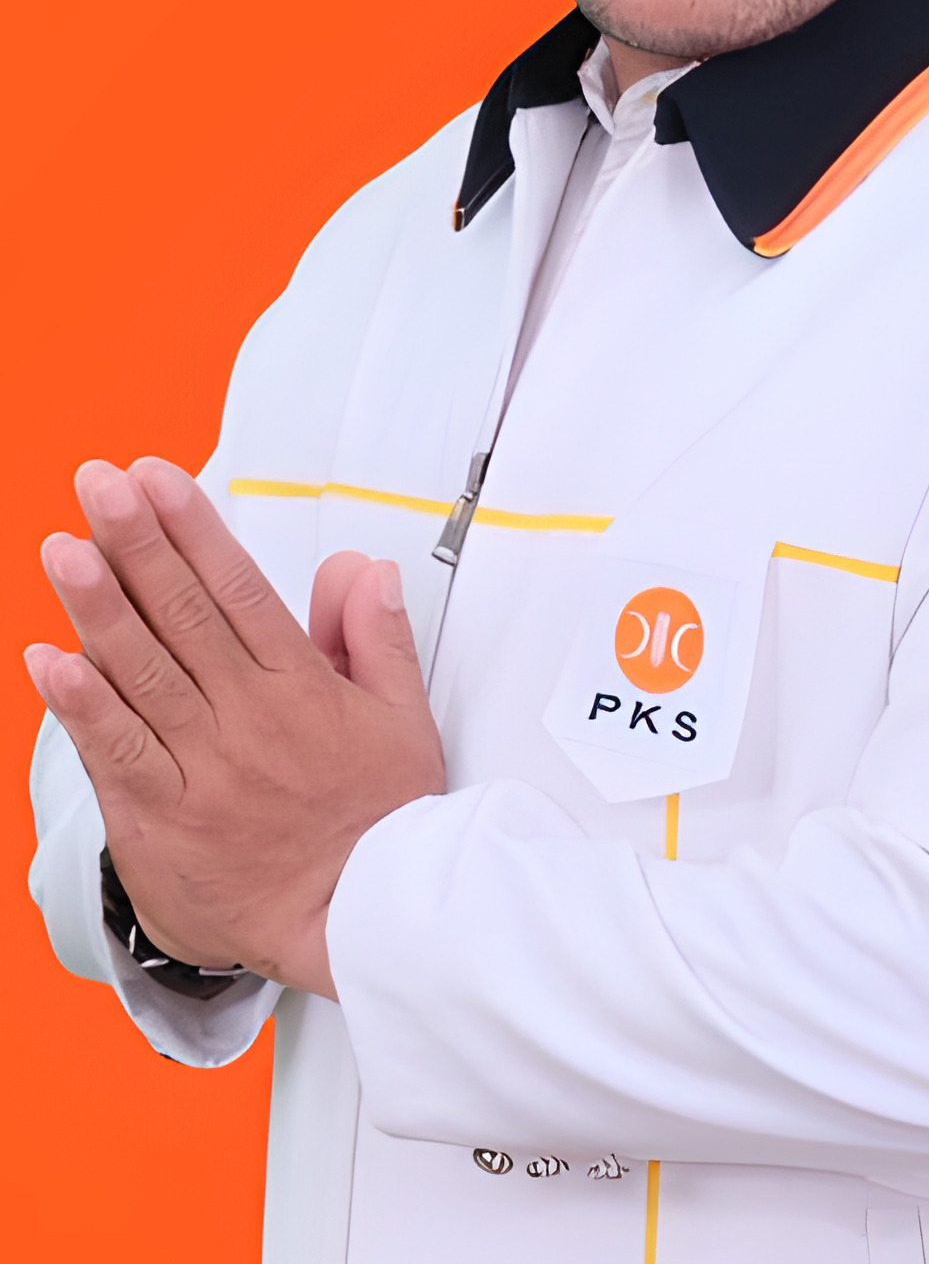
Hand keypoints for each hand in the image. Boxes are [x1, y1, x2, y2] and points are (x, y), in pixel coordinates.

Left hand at [24, 459, 444, 996]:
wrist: (361, 925)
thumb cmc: (381, 824)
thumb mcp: (405, 720)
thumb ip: (377, 639)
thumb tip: (362, 569)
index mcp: (301, 688)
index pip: (238, 589)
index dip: (193, 529)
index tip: (156, 477)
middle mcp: (246, 719)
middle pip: (182, 616)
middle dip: (136, 542)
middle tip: (98, 485)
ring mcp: (201, 769)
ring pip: (141, 675)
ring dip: (98, 608)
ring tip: (63, 550)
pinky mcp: (162, 821)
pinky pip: (116, 754)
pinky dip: (82, 707)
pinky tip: (49, 662)